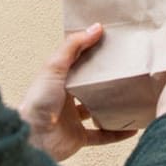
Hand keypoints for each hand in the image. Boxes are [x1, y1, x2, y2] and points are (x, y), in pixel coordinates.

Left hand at [20, 24, 135, 161]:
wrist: (34, 137)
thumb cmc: (37, 101)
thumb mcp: (54, 66)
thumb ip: (73, 46)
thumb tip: (95, 28)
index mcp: (58, 79)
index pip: (77, 62)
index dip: (92, 52)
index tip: (111, 43)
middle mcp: (65, 98)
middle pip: (89, 86)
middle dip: (105, 80)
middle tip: (126, 70)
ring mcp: (72, 118)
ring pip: (97, 110)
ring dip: (112, 107)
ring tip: (131, 98)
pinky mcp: (78, 137)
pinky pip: (102, 135)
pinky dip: (116, 133)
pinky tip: (131, 128)